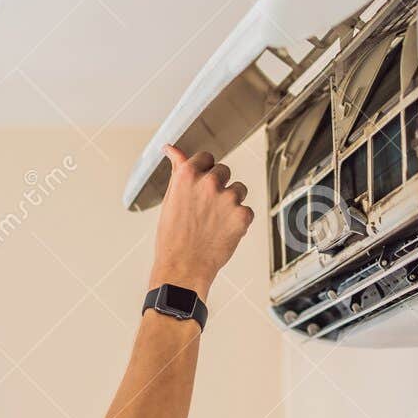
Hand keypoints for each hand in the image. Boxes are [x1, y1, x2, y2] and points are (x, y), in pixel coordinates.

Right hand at [149, 144, 254, 295]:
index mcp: (188, 174)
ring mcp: (228, 198)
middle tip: (205, 209)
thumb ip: (178, 170)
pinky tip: (223, 232)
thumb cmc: (172, 237)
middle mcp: (209, 182)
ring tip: (214, 222)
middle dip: (218, 186)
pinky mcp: (243, 215)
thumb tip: (172, 149)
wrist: (182, 268)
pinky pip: (246, 210)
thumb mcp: (170, 199)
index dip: (204, 172)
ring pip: (239, 189)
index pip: (206, 157)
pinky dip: (238, 221)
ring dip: (231, 201)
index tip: (201, 185)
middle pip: (224, 170)